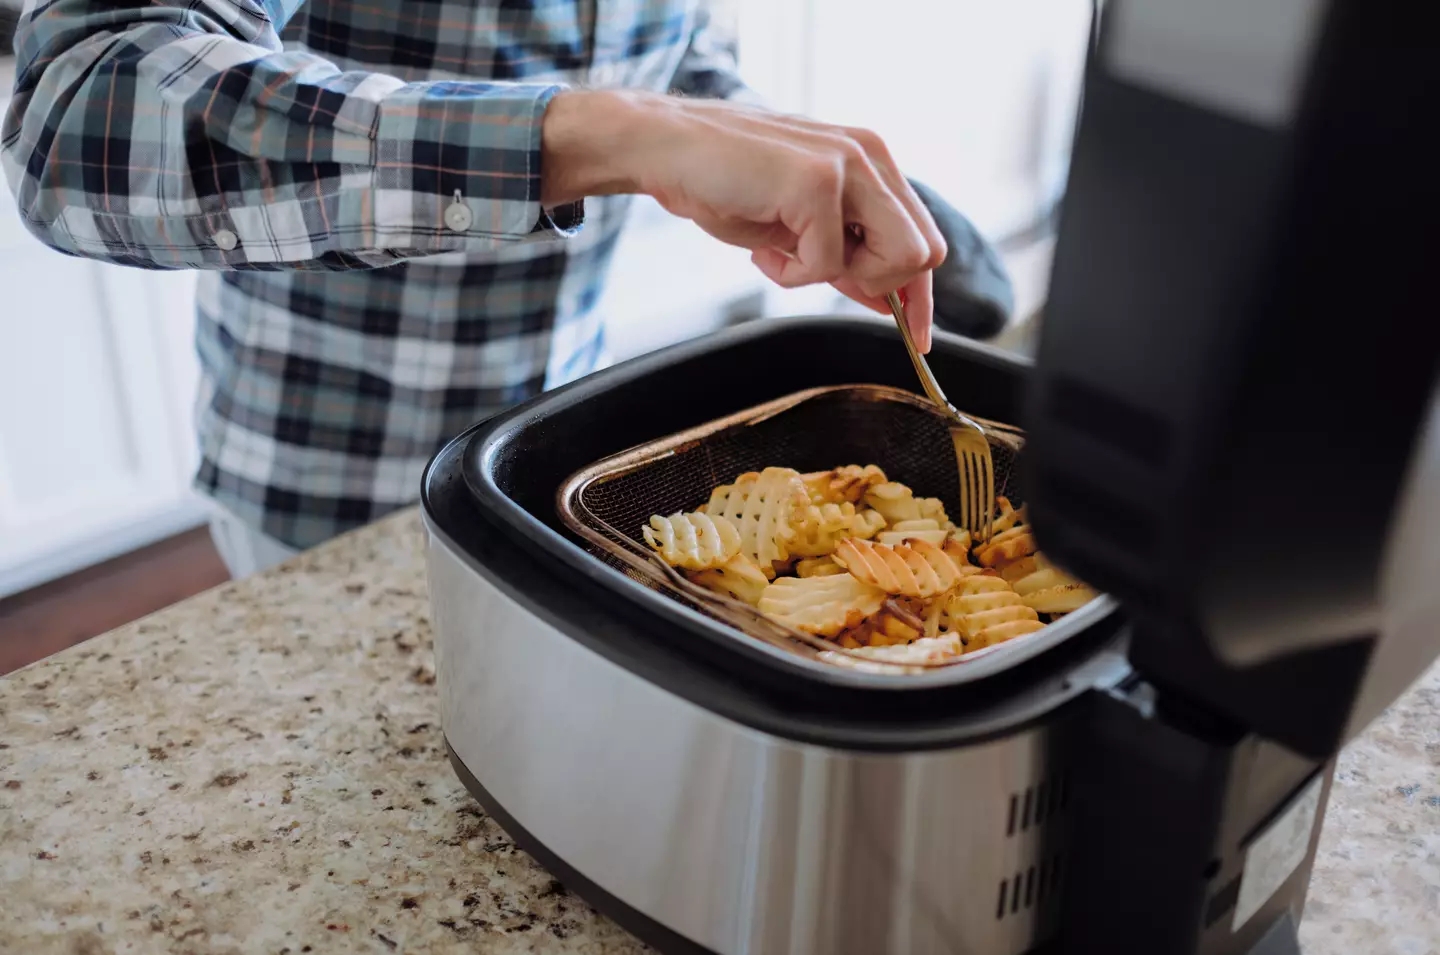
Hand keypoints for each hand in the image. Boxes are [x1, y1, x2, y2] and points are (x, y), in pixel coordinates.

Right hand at [542, 90, 946, 350]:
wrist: (667, 150)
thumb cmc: (725, 185)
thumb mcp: (799, 226)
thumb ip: (847, 255)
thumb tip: (889, 301)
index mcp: (871, 160)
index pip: (923, 236)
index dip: (921, 295)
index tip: (917, 337)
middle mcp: (870, 155)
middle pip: (924, 253)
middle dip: (878, 285)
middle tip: (820, 273)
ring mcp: (848, 164)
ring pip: (896, 259)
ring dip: (839, 276)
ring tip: (788, 255)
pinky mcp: (817, 182)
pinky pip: (828, 264)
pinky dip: (791, 273)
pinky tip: (762, 248)